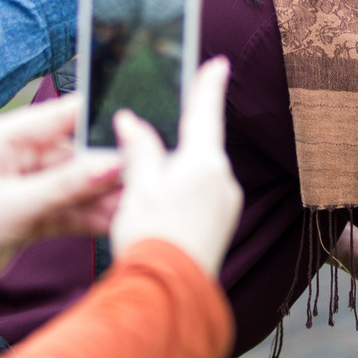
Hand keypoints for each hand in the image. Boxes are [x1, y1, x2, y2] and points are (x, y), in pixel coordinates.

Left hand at [0, 100, 121, 302]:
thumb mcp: (15, 206)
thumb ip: (66, 186)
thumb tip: (109, 166)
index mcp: (4, 139)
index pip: (61, 117)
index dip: (98, 120)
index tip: (134, 127)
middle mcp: (15, 157)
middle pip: (73, 154)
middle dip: (106, 168)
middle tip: (141, 177)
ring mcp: (22, 186)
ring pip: (72, 185)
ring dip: (100, 197)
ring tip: (132, 206)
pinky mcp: (26, 214)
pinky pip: (65, 209)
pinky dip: (85, 217)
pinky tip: (111, 222)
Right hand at [109, 58, 241, 277]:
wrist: (167, 294)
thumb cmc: (152, 238)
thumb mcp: (138, 187)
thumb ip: (139, 150)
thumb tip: (131, 122)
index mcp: (205, 164)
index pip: (206, 113)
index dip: (208, 85)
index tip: (218, 64)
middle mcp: (224, 182)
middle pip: (202, 144)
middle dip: (184, 132)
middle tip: (170, 113)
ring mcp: (225, 206)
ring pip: (199, 172)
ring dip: (178, 164)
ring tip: (151, 169)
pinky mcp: (219, 227)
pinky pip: (201, 194)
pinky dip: (183, 188)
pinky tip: (163, 198)